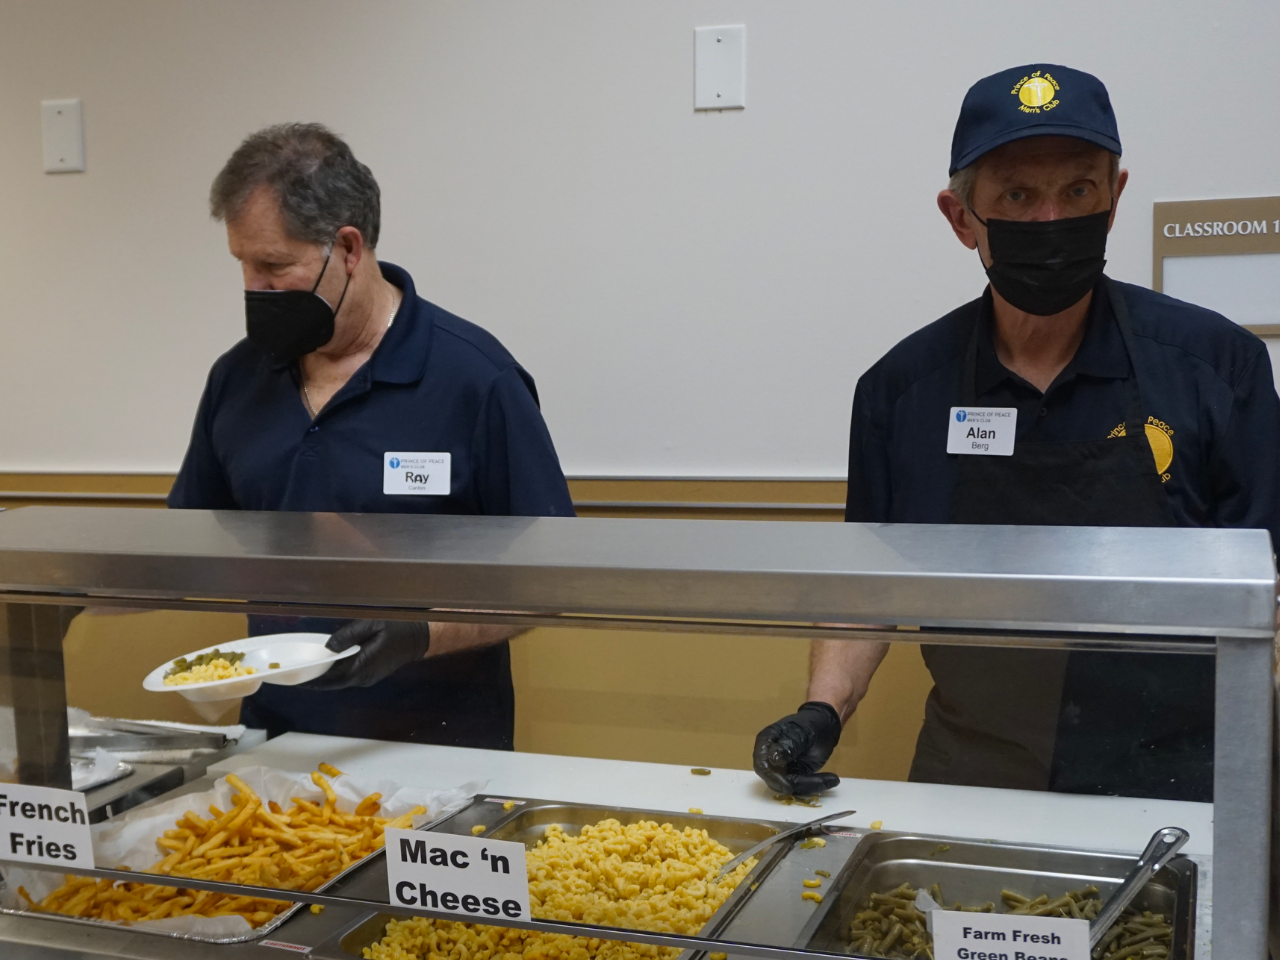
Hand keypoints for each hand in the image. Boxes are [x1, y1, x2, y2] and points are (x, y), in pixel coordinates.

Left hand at [301, 620, 430, 689]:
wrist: (420, 637)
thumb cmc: (398, 627)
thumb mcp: (372, 624)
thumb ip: (349, 635)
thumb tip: (328, 647)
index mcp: (363, 666)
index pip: (332, 678)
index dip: (312, 680)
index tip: (294, 680)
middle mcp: (364, 677)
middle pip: (333, 682)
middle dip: (313, 680)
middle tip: (293, 675)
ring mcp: (368, 678)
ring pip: (340, 681)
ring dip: (323, 677)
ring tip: (304, 670)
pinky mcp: (370, 675)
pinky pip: (348, 677)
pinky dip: (335, 673)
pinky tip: (325, 666)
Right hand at [753, 701, 842, 794]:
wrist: (825, 725)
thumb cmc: (811, 724)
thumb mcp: (802, 733)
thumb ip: (788, 746)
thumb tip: (773, 760)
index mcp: (766, 741)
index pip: (761, 764)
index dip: (771, 777)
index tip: (787, 786)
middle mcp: (770, 756)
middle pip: (773, 779)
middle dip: (795, 785)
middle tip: (818, 783)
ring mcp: (782, 767)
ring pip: (789, 785)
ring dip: (809, 786)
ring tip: (832, 779)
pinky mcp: (794, 774)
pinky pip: (801, 786)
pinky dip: (815, 785)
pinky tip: (831, 780)